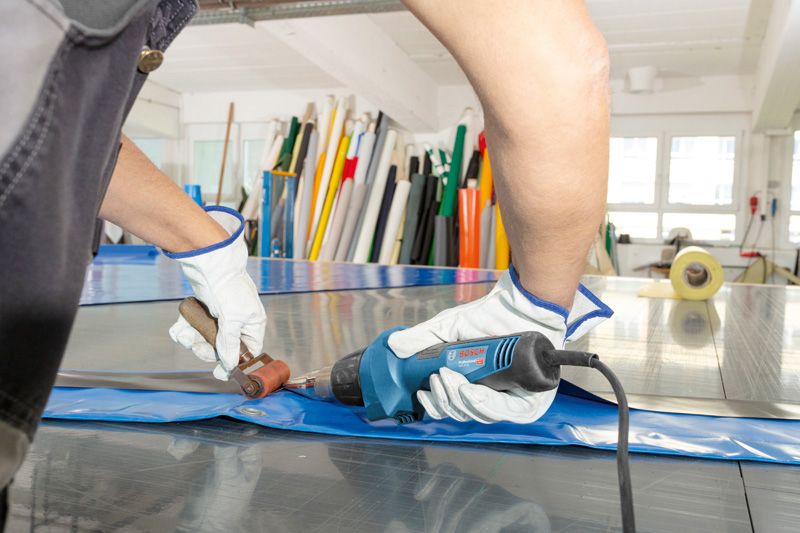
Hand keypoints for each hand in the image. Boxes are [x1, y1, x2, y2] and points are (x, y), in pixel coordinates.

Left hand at [167, 207, 265, 379]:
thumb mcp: (233, 318)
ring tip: (183, 332)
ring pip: (204, 339)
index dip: (233, 362)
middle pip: (221, 348)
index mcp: (252, 324)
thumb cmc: (228, 287)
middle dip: (204, 348)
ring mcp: (219, 317)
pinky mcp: (203, 311)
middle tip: (194, 344)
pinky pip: (193, 328)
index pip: (247, 351)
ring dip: (191, 338)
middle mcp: (237, 322)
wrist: (210, 263)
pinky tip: (178, 327)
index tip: (218, 373)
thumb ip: (230, 344)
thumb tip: (230, 365)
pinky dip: (183, 329)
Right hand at [388, 266, 611, 423]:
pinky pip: (504, 412)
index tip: (422, 392)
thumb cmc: (492, 315)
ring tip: (451, 377)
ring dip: (460, 400)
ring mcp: (512, 401)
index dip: (435, 405)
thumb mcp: (449, 327)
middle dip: (445, 400)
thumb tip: (395, 346)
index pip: (451, 407)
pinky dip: (484, 403)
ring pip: (480, 416)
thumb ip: (422, 338)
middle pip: (462, 414)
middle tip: (438, 377)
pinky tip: (469, 390)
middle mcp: (492, 397)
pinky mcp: (530, 402)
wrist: (522, 304)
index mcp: (473, 385)